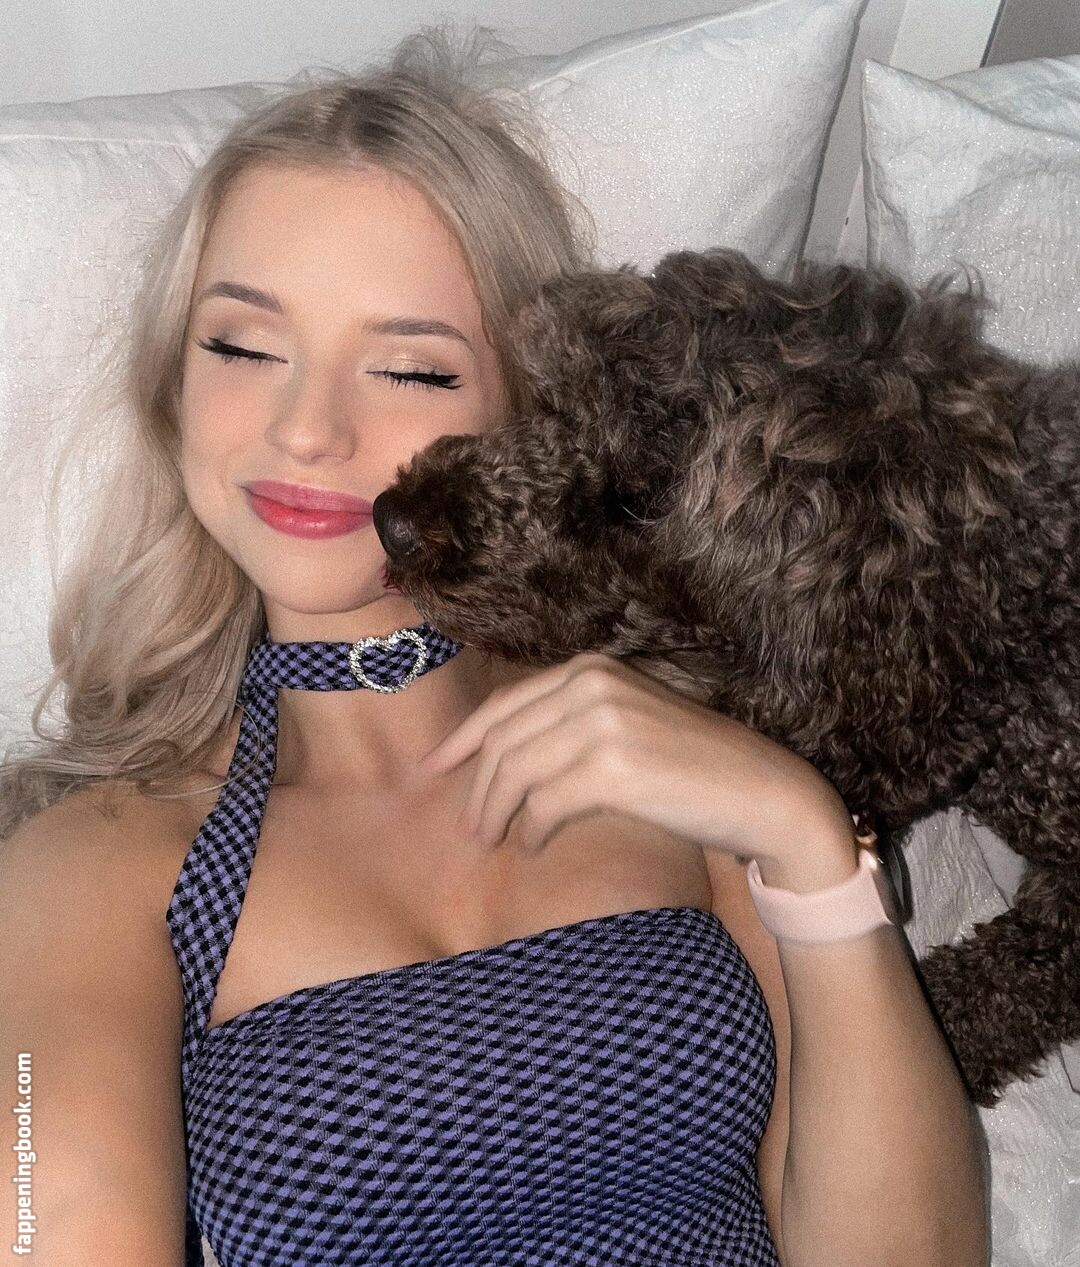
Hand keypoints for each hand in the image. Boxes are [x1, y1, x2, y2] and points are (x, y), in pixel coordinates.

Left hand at [417, 651, 846, 862]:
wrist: (763, 791)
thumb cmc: (694, 767)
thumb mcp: (628, 725)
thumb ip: (571, 727)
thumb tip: (505, 765)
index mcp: (592, 669)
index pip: (506, 705)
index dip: (463, 740)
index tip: (435, 770)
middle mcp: (593, 684)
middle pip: (503, 740)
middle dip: (477, 788)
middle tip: (471, 829)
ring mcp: (603, 722)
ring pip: (515, 772)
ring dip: (496, 813)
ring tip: (493, 841)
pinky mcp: (613, 766)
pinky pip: (544, 804)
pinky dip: (532, 828)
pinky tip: (535, 844)